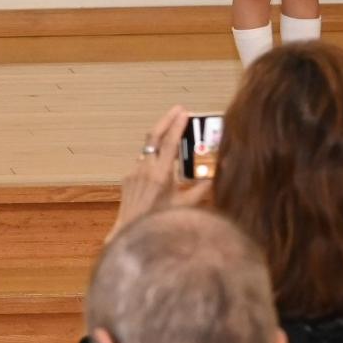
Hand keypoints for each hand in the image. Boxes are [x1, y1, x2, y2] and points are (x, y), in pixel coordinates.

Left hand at [107, 106, 209, 241]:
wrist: (130, 233)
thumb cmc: (160, 222)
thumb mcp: (184, 207)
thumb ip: (200, 190)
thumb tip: (214, 175)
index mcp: (160, 175)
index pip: (169, 143)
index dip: (177, 126)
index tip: (184, 112)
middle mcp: (144, 169)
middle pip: (153, 136)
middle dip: (166, 120)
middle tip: (179, 110)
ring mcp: (134, 171)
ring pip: (147, 147)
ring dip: (160, 136)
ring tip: (175, 129)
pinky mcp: (128, 176)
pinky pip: (143, 160)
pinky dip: (154, 154)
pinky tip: (164, 159)